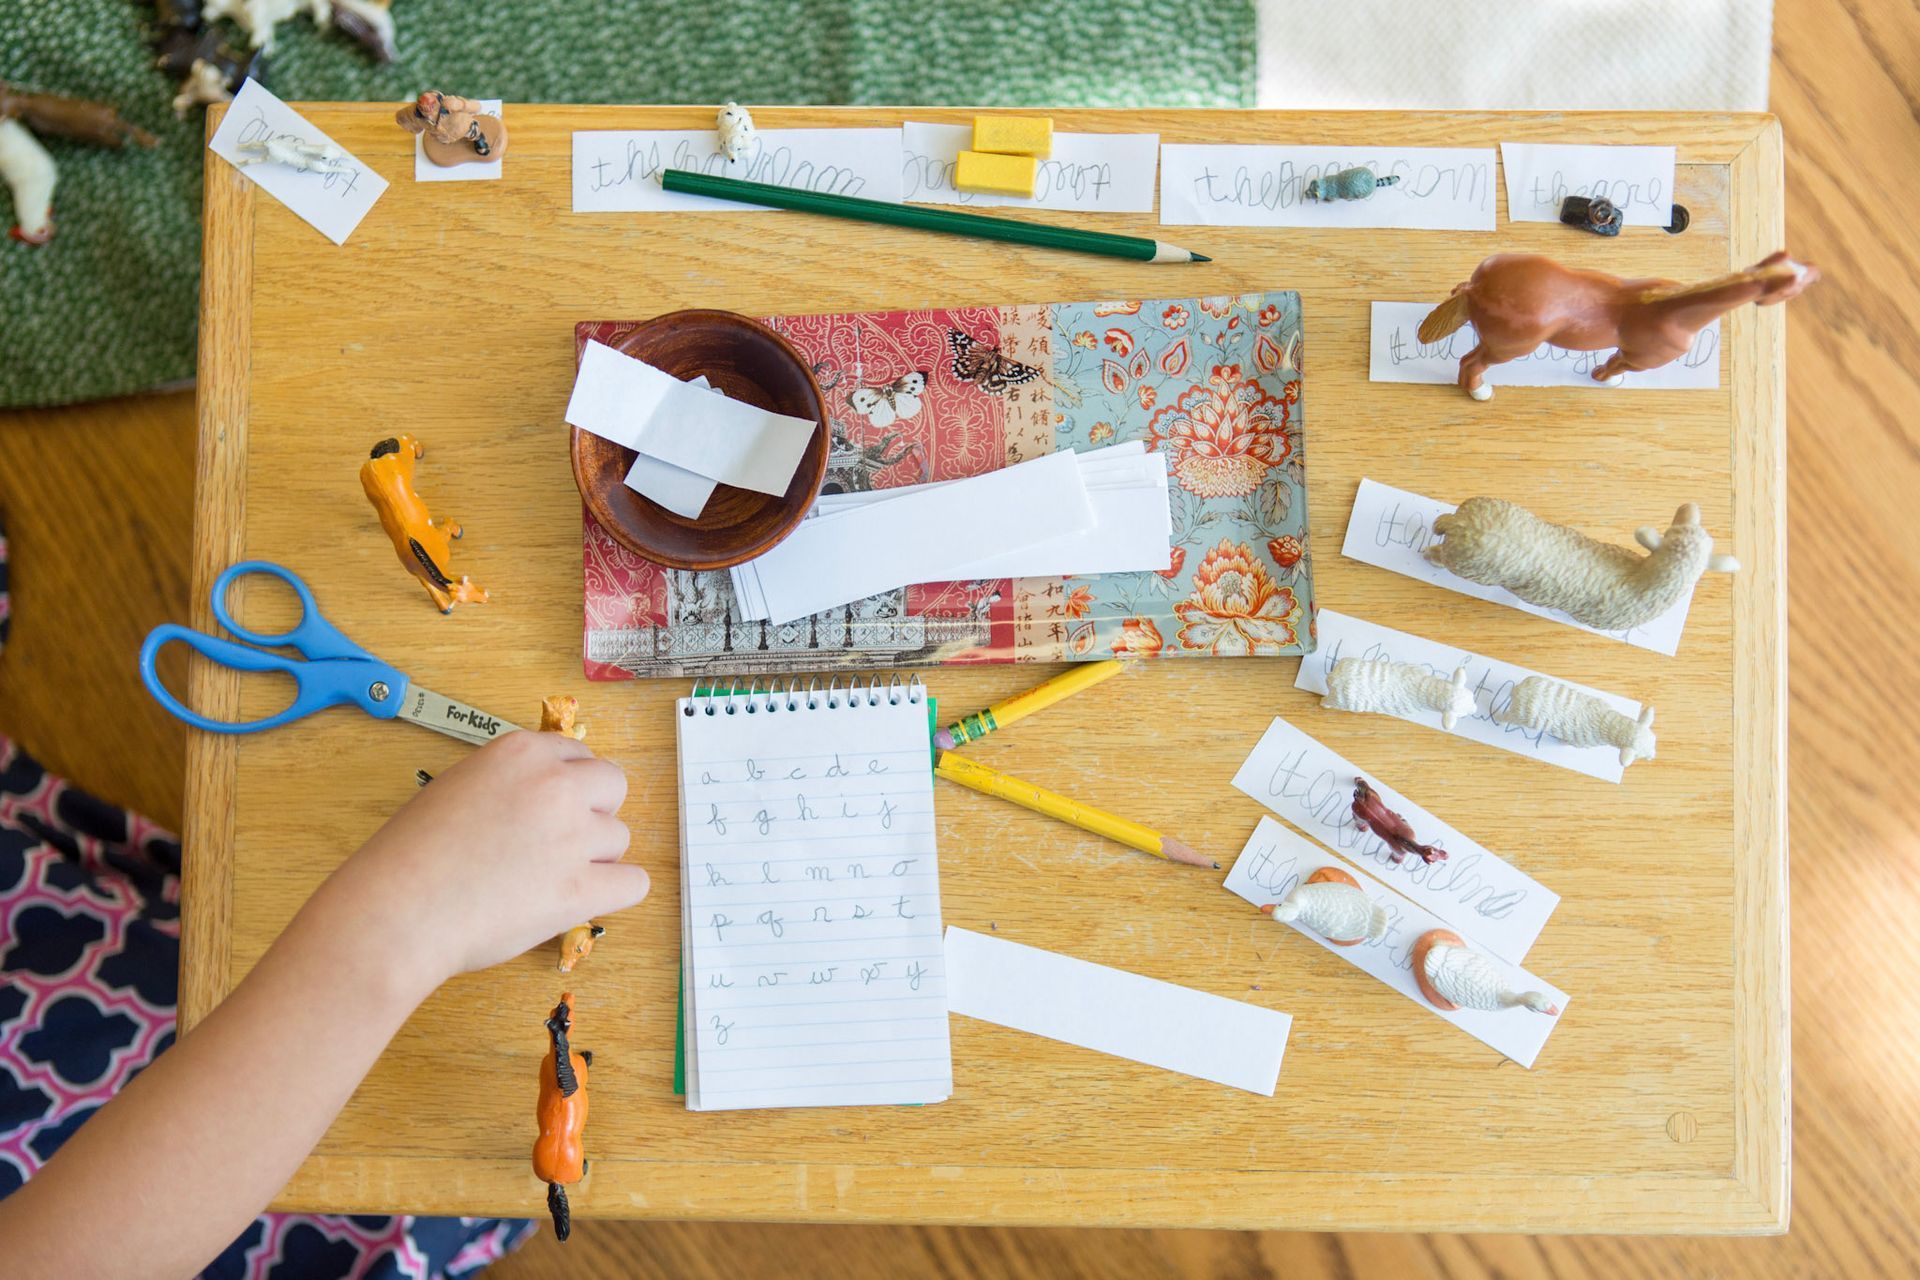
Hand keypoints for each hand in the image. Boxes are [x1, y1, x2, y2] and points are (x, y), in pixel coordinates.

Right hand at [319, 730, 647, 988]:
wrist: (396, 911)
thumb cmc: (410, 858)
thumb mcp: (457, 788)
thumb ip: (509, 784)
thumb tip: (544, 798)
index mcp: (521, 753)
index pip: (578, 755)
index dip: (569, 787)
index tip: (553, 811)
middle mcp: (555, 784)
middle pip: (613, 786)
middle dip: (595, 813)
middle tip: (562, 844)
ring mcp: (572, 835)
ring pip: (620, 838)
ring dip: (596, 858)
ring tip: (548, 880)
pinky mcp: (582, 888)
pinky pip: (633, 883)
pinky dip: (616, 893)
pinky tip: (585, 900)